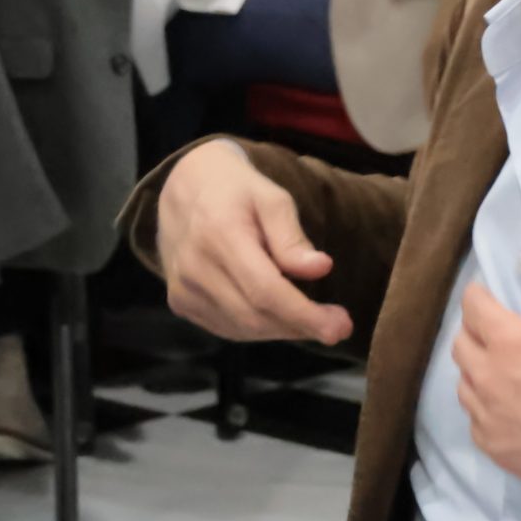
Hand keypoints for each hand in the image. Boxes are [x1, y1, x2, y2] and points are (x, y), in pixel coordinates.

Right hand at [153, 141, 352, 343]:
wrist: (185, 189)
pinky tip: (279, 316)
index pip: (265, 290)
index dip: (304, 315)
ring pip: (242, 328)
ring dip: (283, 330)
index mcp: (219, 234)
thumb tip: (320, 269)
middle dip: (301, 327)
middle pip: (255, 315)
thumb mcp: (272, 198)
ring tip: (311, 318)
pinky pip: (226, 327)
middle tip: (338, 326)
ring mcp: (182, 288)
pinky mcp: (180, 301)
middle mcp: (194, 267)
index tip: (340, 327)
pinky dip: (259, 329)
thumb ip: (292, 236)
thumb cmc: (238, 191)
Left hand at [454, 234, 520, 500]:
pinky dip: (486, 405)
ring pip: (463, 380)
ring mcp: (485, 416)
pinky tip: (511, 406)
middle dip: (476, 329)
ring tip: (506, 369)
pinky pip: (474, 417)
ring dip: (478, 368)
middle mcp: (486, 377)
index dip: (481, 295)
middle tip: (503, 331)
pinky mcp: (491, 447)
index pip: (472, 305)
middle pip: (460, 342)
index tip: (492, 296)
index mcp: (509, 342)